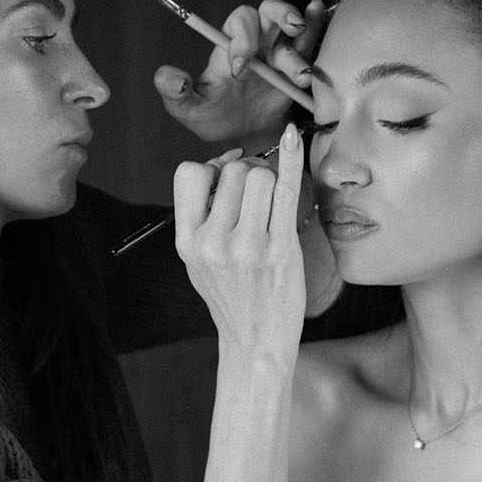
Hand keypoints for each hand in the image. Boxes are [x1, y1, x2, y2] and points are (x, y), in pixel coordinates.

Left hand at [157, 0, 329, 145]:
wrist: (245, 136)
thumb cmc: (216, 117)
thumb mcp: (190, 110)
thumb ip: (175, 94)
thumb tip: (167, 76)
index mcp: (230, 44)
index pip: (238, 25)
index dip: (242, 39)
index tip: (238, 68)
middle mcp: (258, 40)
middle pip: (269, 10)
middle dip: (281, 14)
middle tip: (289, 28)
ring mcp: (281, 51)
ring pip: (295, 28)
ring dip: (302, 42)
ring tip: (300, 76)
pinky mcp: (300, 66)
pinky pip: (312, 41)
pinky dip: (318, 26)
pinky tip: (319, 11)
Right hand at [173, 123, 306, 353]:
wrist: (256, 343)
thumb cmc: (234, 297)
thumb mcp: (199, 261)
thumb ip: (204, 216)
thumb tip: (228, 162)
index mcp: (188, 242)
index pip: (190, 174)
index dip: (212, 168)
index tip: (226, 180)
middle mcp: (213, 242)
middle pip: (233, 172)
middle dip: (249, 174)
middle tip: (259, 197)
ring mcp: (248, 246)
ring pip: (260, 177)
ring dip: (270, 180)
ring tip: (273, 205)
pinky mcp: (280, 250)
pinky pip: (286, 190)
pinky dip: (291, 160)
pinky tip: (293, 138)